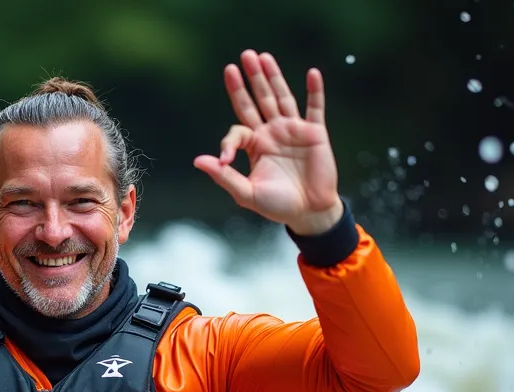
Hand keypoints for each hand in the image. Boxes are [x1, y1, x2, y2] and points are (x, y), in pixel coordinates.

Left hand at [193, 50, 342, 235]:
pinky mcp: (315, 133)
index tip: (225, 159)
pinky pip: (315, 108)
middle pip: (258, 100)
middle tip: (243, 56)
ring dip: (273, 77)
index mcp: (254, 146)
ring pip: (281, 97)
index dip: (228, 142)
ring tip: (263, 56)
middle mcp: (272, 133)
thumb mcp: (246, 193)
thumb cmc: (277, 205)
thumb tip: (198, 161)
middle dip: (251, 79)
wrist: (309, 213)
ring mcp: (293, 131)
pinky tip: (312, 73)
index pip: (238, 129)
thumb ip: (224, 176)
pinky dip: (315, 91)